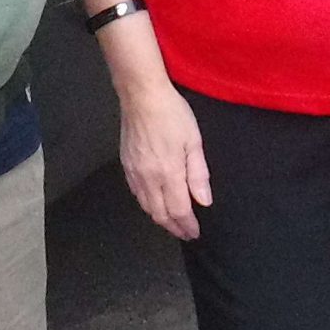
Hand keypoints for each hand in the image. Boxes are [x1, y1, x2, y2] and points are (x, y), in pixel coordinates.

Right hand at [117, 80, 212, 240]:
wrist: (141, 96)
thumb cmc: (172, 114)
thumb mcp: (194, 141)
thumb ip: (198, 174)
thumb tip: (203, 201)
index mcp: (169, 173)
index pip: (179, 210)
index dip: (187, 225)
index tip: (194, 233)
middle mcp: (149, 178)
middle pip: (160, 214)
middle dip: (173, 227)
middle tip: (185, 233)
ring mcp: (134, 172)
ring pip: (146, 206)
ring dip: (160, 218)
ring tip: (171, 222)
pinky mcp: (126, 164)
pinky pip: (136, 194)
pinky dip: (147, 205)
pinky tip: (153, 202)